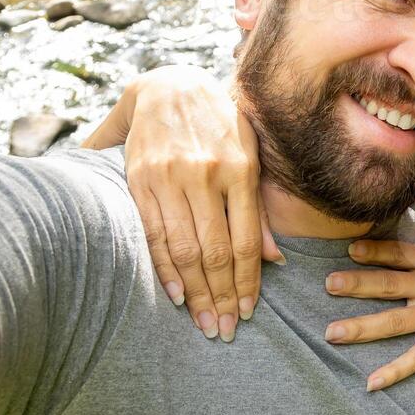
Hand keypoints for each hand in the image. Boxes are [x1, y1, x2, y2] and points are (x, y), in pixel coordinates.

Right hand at [83, 65, 280, 340]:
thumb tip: (274, 259)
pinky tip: (175, 295)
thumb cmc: (219, 124)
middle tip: (224, 330)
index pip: (244, 239)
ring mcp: (170, 177)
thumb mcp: (250, 153)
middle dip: (220, 296)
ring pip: (183, 248)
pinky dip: (164, 268)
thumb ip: (258, 207)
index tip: (247, 311)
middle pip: (214, 251)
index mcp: (239, 168)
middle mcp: (205, 174)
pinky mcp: (140, 179)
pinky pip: (153, 233)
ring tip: (203, 321)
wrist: (168, 84)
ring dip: (194, 291)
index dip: (246, 280)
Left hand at [322, 193, 414, 389]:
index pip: (404, 254)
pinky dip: (394, 371)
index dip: (377, 250)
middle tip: (328, 284)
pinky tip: (370, 383)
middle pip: (392, 284)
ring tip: (332, 333)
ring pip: (396, 322)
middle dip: (359, 284)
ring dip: (363, 328)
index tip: (350, 249)